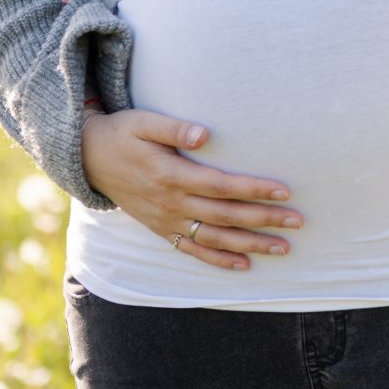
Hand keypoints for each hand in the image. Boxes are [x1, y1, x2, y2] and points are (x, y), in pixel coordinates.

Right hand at [81, 107, 301, 271]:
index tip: (285, 191)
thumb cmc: (123, 133)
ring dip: (250, 245)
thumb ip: (174, 128)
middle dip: (263, 220)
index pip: (221, 186)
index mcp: (170, 175)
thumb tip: (204, 133)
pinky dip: (218, 260)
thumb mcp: (143, 122)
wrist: (89, 158)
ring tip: (283, 248)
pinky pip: (191, 251)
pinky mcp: (161, 230)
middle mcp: (171, 203)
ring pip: (214, 238)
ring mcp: (166, 220)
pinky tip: (244, 265)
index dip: (253, 189)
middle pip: (225, 215)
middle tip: (298, 221)